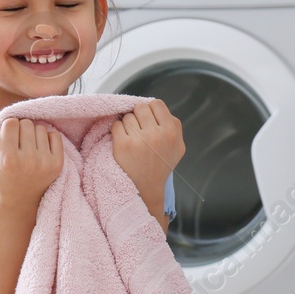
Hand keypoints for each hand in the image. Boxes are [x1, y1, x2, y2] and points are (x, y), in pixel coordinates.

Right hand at [0, 116, 62, 208]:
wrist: (20, 201)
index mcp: (8, 160)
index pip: (11, 123)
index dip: (7, 127)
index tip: (7, 138)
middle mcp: (29, 162)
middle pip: (27, 123)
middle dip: (20, 130)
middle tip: (17, 143)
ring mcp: (45, 163)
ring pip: (41, 128)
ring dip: (33, 134)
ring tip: (27, 148)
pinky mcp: (58, 164)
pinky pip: (55, 135)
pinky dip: (47, 138)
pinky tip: (39, 149)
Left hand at [111, 98, 184, 217]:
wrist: (147, 189)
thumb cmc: (161, 166)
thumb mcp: (178, 147)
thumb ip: (175, 126)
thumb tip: (160, 109)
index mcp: (171, 132)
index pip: (156, 104)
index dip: (150, 110)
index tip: (148, 121)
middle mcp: (156, 134)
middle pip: (141, 108)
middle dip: (138, 116)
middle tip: (138, 130)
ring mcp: (139, 140)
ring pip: (128, 117)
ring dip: (127, 125)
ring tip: (132, 139)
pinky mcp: (123, 145)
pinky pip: (116, 125)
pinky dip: (117, 131)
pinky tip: (123, 142)